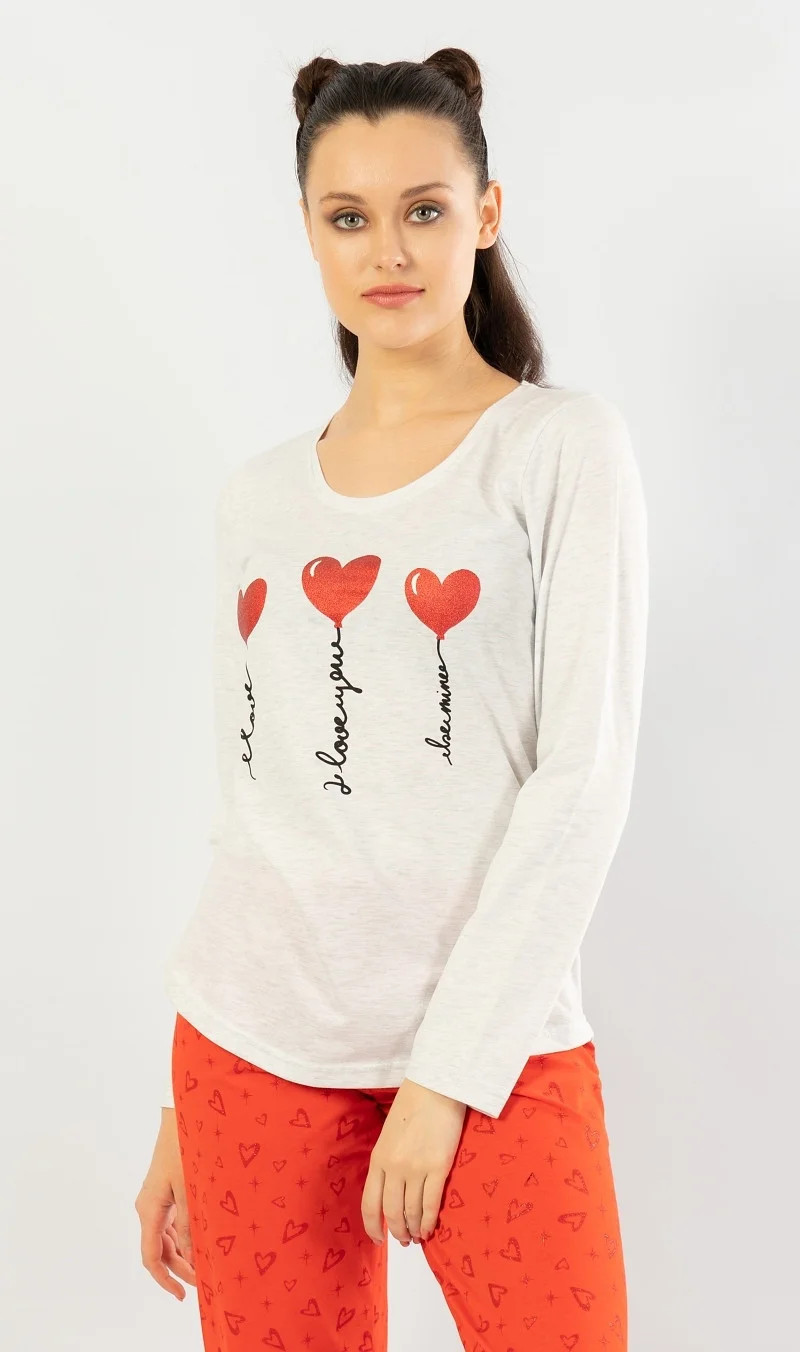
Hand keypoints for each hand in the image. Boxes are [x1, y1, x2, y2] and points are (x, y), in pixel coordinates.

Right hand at [135, 1108, 196, 1300]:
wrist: (183, 1113)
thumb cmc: (186, 1146)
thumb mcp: (190, 1189)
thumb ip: (189, 1225)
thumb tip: (190, 1257)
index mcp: (149, 1209)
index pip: (152, 1258)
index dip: (166, 1280)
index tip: (183, 1295)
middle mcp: (148, 1207)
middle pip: (161, 1250)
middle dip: (180, 1269)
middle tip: (204, 1283)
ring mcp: (156, 1198)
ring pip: (166, 1237)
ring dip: (184, 1254)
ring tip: (206, 1266)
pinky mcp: (166, 1190)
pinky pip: (172, 1222)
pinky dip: (185, 1236)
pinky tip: (202, 1240)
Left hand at [361, 1078, 466, 1244]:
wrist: (435, 1086)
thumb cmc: (412, 1106)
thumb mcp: (388, 1135)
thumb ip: (387, 1161)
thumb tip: (390, 1188)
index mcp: (378, 1159)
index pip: (369, 1204)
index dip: (372, 1227)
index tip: (378, 1239)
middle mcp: (394, 1168)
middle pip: (392, 1213)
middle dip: (397, 1232)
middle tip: (403, 1241)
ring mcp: (416, 1169)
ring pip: (412, 1212)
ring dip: (414, 1229)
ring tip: (418, 1236)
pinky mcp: (438, 1167)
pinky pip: (431, 1204)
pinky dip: (429, 1221)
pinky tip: (430, 1229)